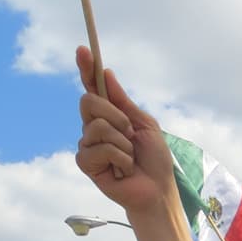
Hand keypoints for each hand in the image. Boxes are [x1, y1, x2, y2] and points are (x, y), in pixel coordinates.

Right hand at [73, 46, 177, 215]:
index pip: (93, 88)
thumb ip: (123, 101)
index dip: (87, 69)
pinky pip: (98, 149)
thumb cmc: (155, 160)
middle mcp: (94, 127)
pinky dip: (119, 159)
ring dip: (122, 143)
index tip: (83, 50)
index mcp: (110, 116)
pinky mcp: (86, 163)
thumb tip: (107, 73)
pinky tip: (123, 170)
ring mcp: (88, 145)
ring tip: (130, 159)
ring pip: (97, 127)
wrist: (158, 190)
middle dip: (116, 116)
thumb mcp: (145, 125)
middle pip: (89, 101)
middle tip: (130, 134)